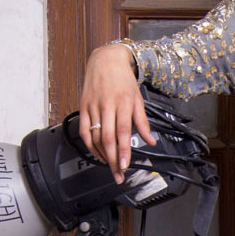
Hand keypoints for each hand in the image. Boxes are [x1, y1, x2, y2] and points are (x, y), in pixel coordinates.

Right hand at [79, 44, 154, 183]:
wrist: (106, 60)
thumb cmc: (123, 80)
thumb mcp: (138, 99)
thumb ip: (143, 122)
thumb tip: (151, 141)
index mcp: (123, 103)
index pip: (122, 132)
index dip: (123, 150)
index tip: (125, 165)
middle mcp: (106, 105)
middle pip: (107, 138)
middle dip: (113, 159)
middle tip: (117, 174)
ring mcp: (93, 106)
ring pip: (94, 136)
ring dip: (102, 155)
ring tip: (110, 166)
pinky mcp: (83, 107)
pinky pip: (84, 131)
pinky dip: (90, 145)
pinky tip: (98, 154)